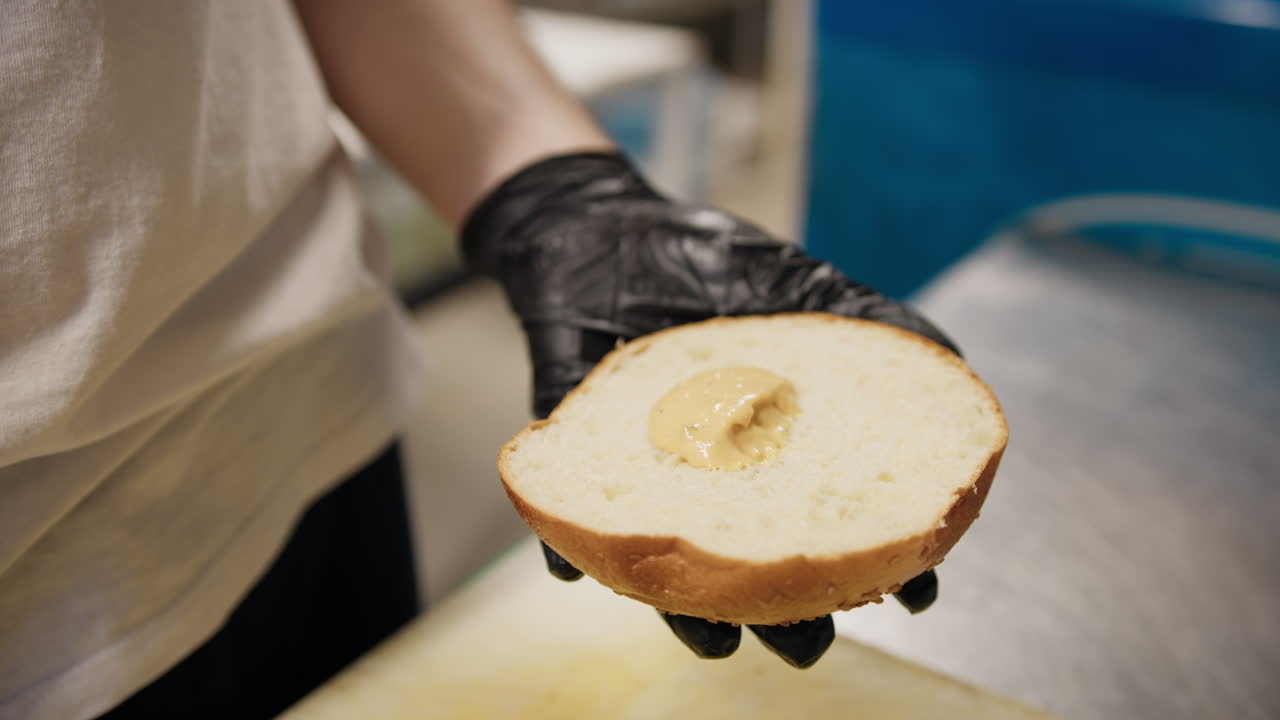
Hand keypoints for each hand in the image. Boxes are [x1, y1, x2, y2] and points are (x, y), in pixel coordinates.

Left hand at [462, 152, 954, 667]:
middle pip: (753, 560)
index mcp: (768, 443)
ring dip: (686, 611)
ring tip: (711, 642)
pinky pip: (565, 509)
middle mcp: (709, 469)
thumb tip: (957, 363)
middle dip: (785, 614)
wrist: (604, 225)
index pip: (825, 516)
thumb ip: (873, 321)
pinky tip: (574, 571)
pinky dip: (565, 546)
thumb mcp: (800, 284)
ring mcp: (644, 465)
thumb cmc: (704, 258)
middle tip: (807, 646)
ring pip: (670, 559)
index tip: (912, 593)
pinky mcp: (575, 445)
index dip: (872, 560)